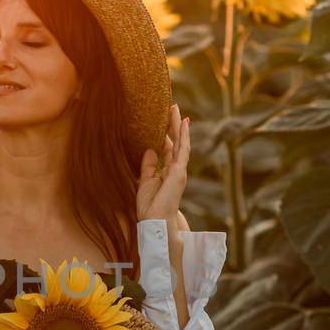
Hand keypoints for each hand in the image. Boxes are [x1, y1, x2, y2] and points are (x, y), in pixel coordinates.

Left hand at [137, 101, 189, 222]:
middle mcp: (175, 170)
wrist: (155, 221)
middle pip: (176, 142)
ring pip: (181, 143)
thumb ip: (148, 165)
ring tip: (177, 110)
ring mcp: (179, 170)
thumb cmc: (150, 207)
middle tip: (172, 108)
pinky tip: (183, 123)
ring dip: (179, 126)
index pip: (169, 149)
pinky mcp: (179, 172)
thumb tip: (149, 149)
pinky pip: (183, 150)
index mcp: (167, 172)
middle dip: (174, 125)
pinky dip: (184, 136)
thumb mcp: (145, 181)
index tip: (163, 122)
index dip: (167, 135)